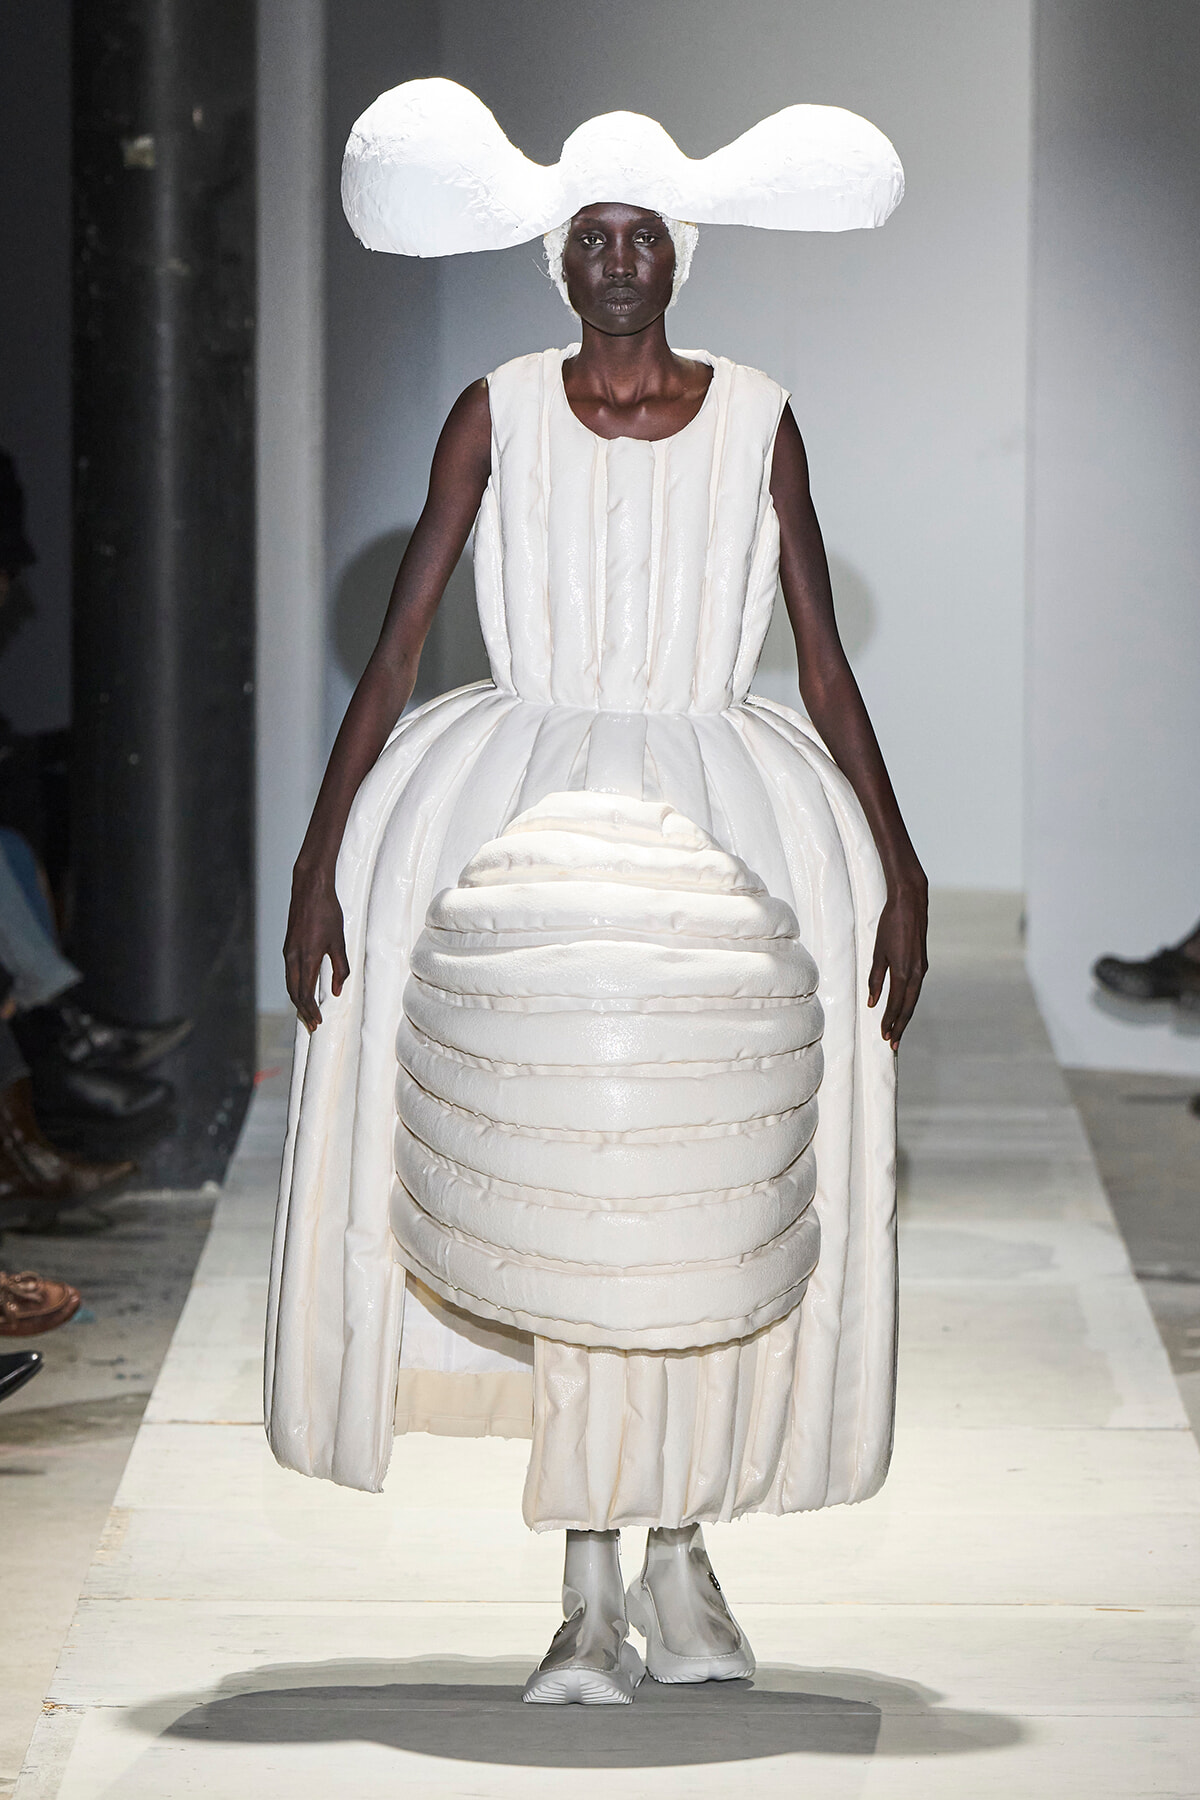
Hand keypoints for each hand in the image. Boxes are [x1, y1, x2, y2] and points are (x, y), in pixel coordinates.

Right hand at [284, 864, 349, 1031]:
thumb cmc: (328, 913)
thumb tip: (337, 992)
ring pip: (290, 984)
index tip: (318, 1023)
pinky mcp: (288, 946)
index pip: (305, 994)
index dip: (311, 1012)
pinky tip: (303, 991)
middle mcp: (293, 958)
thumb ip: (340, 969)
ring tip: (308, 1013)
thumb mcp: (339, 942)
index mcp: (307, 959)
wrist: (310, 889)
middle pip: (294, 993)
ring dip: (298, 1001)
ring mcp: (288, 952)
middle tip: (313, 1025)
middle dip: (303, 1012)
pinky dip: (295, 987)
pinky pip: (289, 973)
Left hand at [867, 876, 927, 1048]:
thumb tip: (872, 1002)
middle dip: (900, 1026)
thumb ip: (875, 979)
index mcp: (904, 972)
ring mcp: (922, 969)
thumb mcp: (878, 952)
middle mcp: (916, 974)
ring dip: (905, 1016)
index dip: (890, 1022)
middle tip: (893, 1045)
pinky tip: (902, 1008)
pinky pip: (915, 989)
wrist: (911, 903)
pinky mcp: (922, 963)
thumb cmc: (891, 925)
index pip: (895, 1004)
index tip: (884, 1037)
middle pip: (908, 1007)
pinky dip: (909, 1002)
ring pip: (913, 999)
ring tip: (897, 1031)